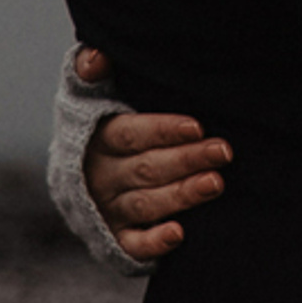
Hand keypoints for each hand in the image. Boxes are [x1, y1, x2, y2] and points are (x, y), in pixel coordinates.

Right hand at [75, 48, 230, 256]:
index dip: (163, 130)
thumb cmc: (101, 120)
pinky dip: (154, 243)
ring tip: (215, 183)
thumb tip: (98, 57)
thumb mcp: (89, 90)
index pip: (130, 134)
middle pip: (147, 168)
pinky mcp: (115, 238)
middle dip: (187, 160)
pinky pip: (133, 245)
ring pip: (146, 204)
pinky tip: (179, 235)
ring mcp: (108, 209)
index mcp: (98, 138)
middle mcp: (101, 176)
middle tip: (224, 151)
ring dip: (181, 196)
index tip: (197, 127)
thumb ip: (92, 67)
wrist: (77, 174)